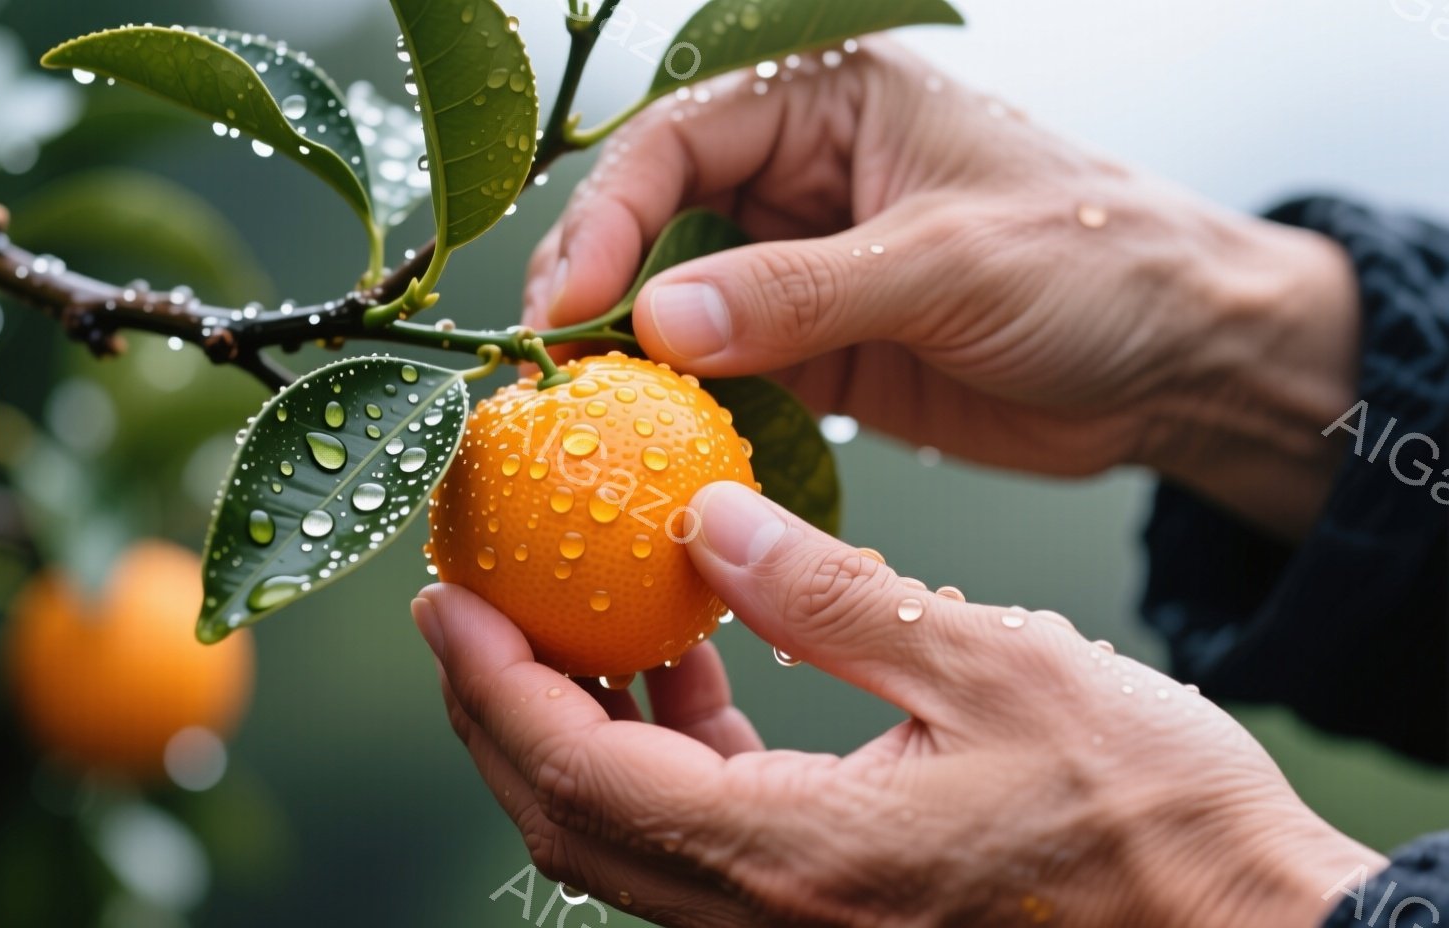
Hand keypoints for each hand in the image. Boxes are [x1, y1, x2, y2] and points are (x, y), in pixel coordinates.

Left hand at [412, 482, 1381, 926]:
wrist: (1234, 925)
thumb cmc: (1140, 810)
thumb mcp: (991, 668)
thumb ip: (833, 597)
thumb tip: (706, 526)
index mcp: (795, 857)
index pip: (584, 772)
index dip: (495, 685)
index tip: (447, 601)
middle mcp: (770, 913)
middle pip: (573, 820)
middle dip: (500, 712)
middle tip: (472, 607)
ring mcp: (793, 923)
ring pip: (625, 835)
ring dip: (573, 731)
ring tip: (568, 620)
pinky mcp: (827, 906)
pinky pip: (699, 833)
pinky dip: (661, 753)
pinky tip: (685, 665)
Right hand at [523, 39, 1359, 537]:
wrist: (1185, 366)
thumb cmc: (1096, 266)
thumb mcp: (946, 261)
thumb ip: (799, 290)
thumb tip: (657, 321)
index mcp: (829, 102)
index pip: (677, 140)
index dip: (608, 217)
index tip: (572, 301)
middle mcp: (799, 176)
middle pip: (652, 220)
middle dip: (595, 288)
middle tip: (549, 367)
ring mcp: (802, 270)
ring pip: (676, 303)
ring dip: (629, 358)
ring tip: (580, 417)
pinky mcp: (816, 352)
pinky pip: (723, 375)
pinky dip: (684, 408)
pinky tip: (650, 447)